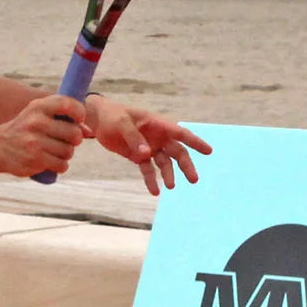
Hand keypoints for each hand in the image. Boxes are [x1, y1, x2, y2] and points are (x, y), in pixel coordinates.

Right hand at [0, 94, 85, 177]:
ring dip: (66, 154)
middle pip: (74, 133)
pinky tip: (51, 162)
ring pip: (69, 151)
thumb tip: (90, 131)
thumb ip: (63, 117)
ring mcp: (35, 142)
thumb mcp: (39, 115)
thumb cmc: (26, 129)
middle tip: (66, 140)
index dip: (80, 112)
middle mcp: (36, 122)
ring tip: (55, 151)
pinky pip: (62, 165)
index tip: (79, 119)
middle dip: (75, 139)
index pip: (68, 104)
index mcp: (38, 107)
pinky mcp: (35, 160)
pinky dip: (60, 166)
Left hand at [86, 97, 211, 194]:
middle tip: (194, 179)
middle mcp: (157, 136)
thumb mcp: (121, 123)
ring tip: (170, 187)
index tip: (209, 151)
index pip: (180, 133)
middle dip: (186, 165)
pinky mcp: (138, 156)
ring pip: (165, 163)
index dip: (195, 142)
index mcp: (157, 124)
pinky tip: (154, 191)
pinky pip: (148, 170)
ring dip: (169, 174)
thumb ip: (134, 138)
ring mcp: (149, 147)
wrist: (97, 120)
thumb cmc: (112, 115)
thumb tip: (147, 154)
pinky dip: (151, 180)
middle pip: (176, 152)